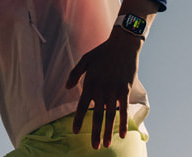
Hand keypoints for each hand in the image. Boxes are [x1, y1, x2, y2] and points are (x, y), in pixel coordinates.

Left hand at [65, 29, 142, 148]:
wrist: (122, 46)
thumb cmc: (102, 52)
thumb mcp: (84, 60)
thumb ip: (74, 74)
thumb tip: (66, 88)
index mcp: (90, 83)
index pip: (82, 106)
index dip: (79, 119)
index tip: (76, 131)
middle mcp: (101, 89)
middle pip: (97, 115)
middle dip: (95, 132)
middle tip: (94, 147)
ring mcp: (114, 91)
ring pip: (110, 116)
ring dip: (108, 132)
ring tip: (106, 145)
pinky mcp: (125, 90)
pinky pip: (124, 110)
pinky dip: (122, 123)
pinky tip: (121, 134)